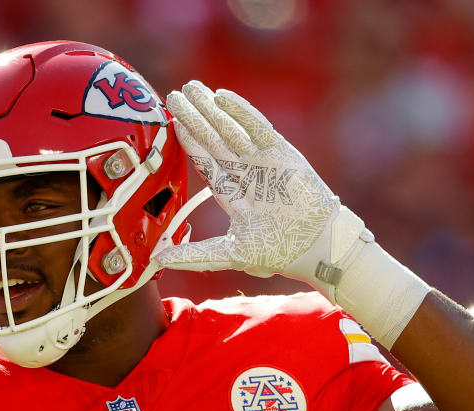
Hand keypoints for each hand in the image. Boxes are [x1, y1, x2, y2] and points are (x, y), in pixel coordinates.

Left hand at [158, 81, 428, 345]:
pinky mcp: (281, 153)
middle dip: (195, 118)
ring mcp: (263, 161)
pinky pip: (258, 127)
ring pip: (231, 129)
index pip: (206, 162)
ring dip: (212, 110)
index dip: (189, 142)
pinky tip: (222, 96)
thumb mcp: (230, 255)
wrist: (315, 246)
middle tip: (174, 94)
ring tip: (193, 88)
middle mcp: (245, 173)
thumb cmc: (277, 252)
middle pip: (214, 140)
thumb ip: (196, 255)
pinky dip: (242, 112)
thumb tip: (158, 259)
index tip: (171, 122)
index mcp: (233, 194)